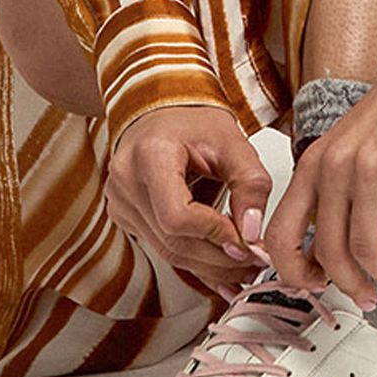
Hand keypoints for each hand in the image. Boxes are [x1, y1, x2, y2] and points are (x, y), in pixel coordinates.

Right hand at [104, 105, 272, 295]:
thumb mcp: (233, 142)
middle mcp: (127, 180)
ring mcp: (121, 201)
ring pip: (168, 251)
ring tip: (244, 266)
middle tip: (255, 261)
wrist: (163, 110)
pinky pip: (161, 247)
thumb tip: (252, 233)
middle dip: (219, 258)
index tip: (246, 240)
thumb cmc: (193, 120)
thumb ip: (250, 185)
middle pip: (173, 240)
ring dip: (210, 266)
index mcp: (150, 154)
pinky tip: (219, 265)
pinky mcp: (125, 216)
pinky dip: (195, 259)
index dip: (214, 233)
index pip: (177, 215)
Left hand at [263, 77, 376, 306]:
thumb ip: (330, 194)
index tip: (314, 286)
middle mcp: (334, 166)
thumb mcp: (344, 152)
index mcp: (312, 165)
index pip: (280, 233)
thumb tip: (328, 254)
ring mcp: (370, 167)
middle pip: (328, 250)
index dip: (292, 272)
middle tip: (366, 298)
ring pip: (367, 247)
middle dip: (349, 285)